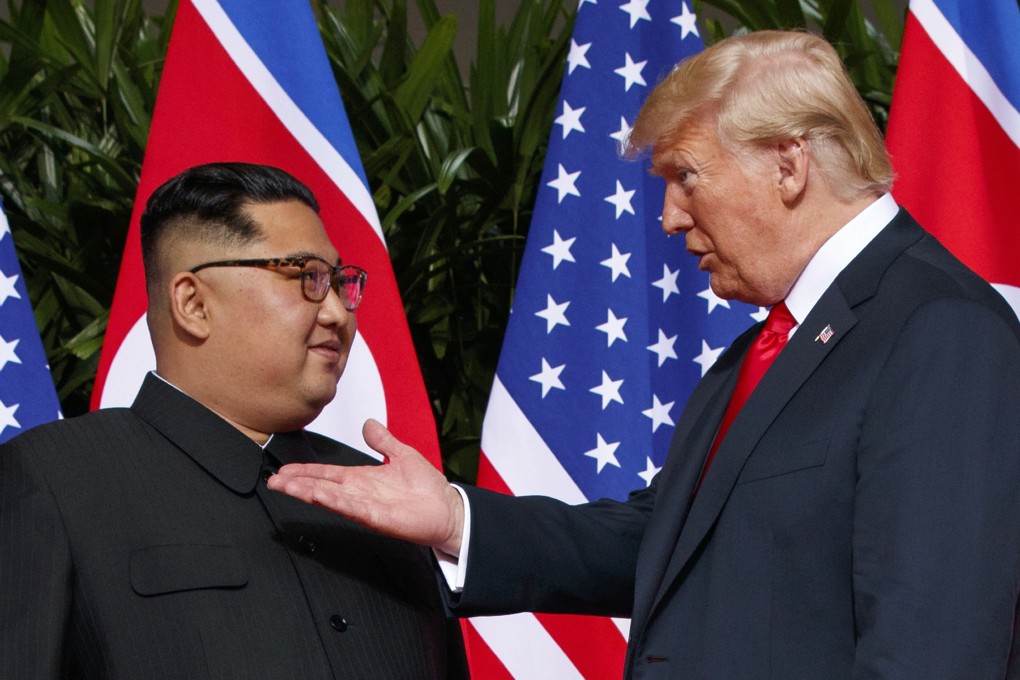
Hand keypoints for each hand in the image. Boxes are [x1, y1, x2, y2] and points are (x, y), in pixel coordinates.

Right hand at [267, 419, 464, 554]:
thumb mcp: (402, 455)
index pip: (327, 473)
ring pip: (330, 497)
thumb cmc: (428, 488)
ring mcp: (365, 507)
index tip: (284, 469)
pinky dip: (334, 501)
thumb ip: (383, 441)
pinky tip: (317, 495)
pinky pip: (351, 508)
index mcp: (362, 479)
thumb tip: (368, 423)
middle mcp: (359, 493)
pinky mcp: (377, 518)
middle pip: (321, 486)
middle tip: (273, 479)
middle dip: (296, 483)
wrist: (448, 510)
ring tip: (284, 486)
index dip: (305, 471)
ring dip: (306, 491)